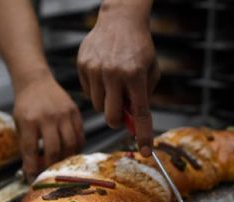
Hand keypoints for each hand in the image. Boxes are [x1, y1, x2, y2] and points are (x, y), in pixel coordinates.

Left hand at [13, 73, 84, 181]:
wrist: (36, 81)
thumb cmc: (25, 106)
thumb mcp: (19, 124)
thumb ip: (26, 146)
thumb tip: (32, 170)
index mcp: (29, 120)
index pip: (31, 149)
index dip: (32, 167)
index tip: (32, 178)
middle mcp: (47, 117)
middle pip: (54, 149)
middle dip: (51, 165)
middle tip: (49, 172)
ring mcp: (63, 114)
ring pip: (70, 144)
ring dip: (66, 158)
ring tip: (60, 164)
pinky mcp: (75, 112)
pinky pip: (80, 135)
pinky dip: (76, 148)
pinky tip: (70, 152)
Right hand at [77, 1, 159, 152]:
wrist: (120, 20)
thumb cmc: (139, 48)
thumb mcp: (150, 70)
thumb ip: (144, 96)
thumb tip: (134, 123)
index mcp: (135, 75)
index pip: (140, 113)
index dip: (144, 134)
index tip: (145, 151)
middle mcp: (114, 73)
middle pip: (111, 116)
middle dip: (116, 120)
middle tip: (120, 115)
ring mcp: (95, 69)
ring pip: (98, 106)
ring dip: (107, 103)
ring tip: (113, 86)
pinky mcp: (83, 65)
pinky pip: (88, 92)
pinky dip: (97, 90)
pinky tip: (103, 75)